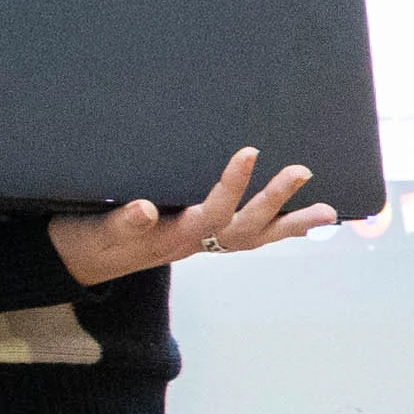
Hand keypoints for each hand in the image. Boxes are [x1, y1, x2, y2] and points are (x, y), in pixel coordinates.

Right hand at [51, 148, 337, 284]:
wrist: (86, 260)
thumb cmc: (91, 239)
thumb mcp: (98, 230)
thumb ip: (121, 222)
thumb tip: (144, 209)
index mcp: (173, 236)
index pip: (211, 211)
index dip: (232, 185)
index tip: (249, 152)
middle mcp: (196, 242)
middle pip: (245, 226)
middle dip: (274, 200)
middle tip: (302, 171)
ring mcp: (204, 242)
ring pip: (254, 235)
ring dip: (291, 224)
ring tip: (328, 212)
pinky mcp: (205, 238)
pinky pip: (249, 236)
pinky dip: (277, 229)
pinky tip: (304, 221)